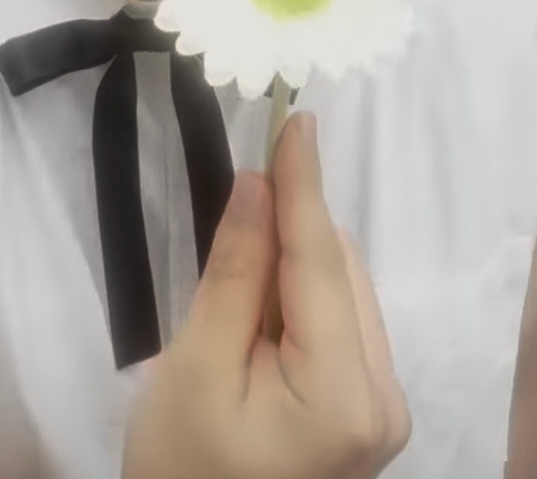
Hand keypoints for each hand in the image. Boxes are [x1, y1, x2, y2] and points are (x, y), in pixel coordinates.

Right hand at [123, 112, 410, 478]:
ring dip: (294, 261)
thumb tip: (260, 185)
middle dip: (291, 227)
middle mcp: (383, 398)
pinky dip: (301, 295)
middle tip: (240, 198)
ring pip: (343, 291)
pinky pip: (340, 320)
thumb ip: (235, 273)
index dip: (304, 186)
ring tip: (237, 287)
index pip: (322, 263)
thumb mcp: (193, 366)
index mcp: (344, 396)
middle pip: (339, 273)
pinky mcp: (367, 408)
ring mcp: (382, 408)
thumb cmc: (180, 463)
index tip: (297, 119)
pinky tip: (261, 309)